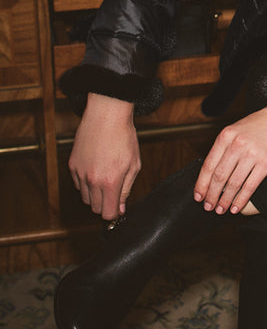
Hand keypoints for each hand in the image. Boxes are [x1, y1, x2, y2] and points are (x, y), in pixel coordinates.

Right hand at [68, 93, 139, 220]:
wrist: (107, 115)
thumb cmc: (124, 137)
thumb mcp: (133, 164)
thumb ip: (126, 189)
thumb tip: (120, 209)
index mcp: (110, 181)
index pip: (107, 213)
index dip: (113, 212)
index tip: (117, 207)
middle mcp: (92, 180)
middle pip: (95, 208)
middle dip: (105, 204)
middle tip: (113, 190)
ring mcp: (80, 173)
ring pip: (85, 198)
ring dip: (95, 194)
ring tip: (105, 177)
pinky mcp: (72, 165)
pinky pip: (78, 184)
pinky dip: (86, 183)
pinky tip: (96, 168)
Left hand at [194, 104, 266, 215]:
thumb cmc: (257, 126)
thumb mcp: (235, 131)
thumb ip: (223, 149)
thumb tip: (210, 175)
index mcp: (226, 136)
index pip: (208, 165)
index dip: (201, 184)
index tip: (198, 196)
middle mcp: (237, 144)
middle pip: (219, 176)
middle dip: (212, 195)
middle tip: (209, 206)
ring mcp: (252, 153)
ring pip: (233, 183)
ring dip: (225, 200)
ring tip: (221, 209)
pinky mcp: (266, 162)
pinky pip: (250, 186)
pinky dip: (241, 199)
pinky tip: (236, 207)